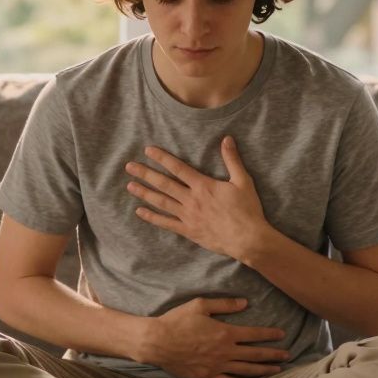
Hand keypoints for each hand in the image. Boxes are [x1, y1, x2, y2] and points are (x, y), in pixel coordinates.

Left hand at [125, 136, 270, 260]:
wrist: (247, 239)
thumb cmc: (247, 210)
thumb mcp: (243, 181)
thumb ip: (232, 160)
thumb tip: (227, 139)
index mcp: (203, 185)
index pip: (178, 168)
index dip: (162, 158)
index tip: (148, 151)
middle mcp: (191, 199)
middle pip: (164, 184)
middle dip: (145, 174)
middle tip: (129, 167)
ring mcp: (188, 216)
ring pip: (161, 202)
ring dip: (144, 193)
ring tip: (130, 186)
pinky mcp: (188, 231)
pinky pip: (166, 223)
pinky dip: (152, 217)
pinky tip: (140, 212)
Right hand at [139, 297, 288, 377]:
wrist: (157, 342)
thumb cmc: (177, 321)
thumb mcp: (200, 305)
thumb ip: (224, 304)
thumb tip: (245, 303)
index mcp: (225, 333)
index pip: (254, 334)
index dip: (270, 335)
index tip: (282, 335)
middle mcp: (225, 352)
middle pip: (255, 354)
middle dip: (273, 355)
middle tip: (288, 355)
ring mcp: (217, 366)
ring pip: (246, 370)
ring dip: (263, 370)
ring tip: (277, 370)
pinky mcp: (208, 377)